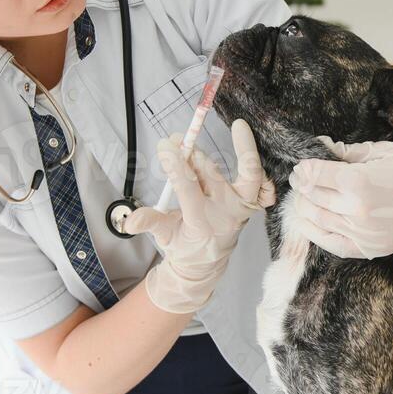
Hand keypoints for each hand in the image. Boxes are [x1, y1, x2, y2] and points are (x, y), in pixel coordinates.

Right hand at [123, 118, 275, 312]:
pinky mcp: (251, 203)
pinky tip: (245, 138)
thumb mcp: (164, 237)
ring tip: (225, 131)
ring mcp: (241, 207)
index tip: (165, 146)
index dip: (177, 164)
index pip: (188, 187)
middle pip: (212, 175)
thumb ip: (150, 223)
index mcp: (201, 222)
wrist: (205, 262)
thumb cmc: (183, 245)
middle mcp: (226, 213)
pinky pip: (262, 182)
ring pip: (246, 175)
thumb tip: (129, 221)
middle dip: (191, 154)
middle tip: (175, 139)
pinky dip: (258, 162)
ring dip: (237, 150)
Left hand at [287, 137, 392, 258]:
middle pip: (313, 198)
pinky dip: (316, 233)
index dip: (303, 170)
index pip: (314, 176)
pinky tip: (308, 223)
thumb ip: (346, 153)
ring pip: (318, 221)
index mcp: (359, 181)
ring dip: (304, 208)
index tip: (301, 167)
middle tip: (299, 180)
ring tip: (302, 199)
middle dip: (302, 187)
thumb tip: (321, 148)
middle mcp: (358, 210)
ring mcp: (363, 233)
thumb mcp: (381, 152)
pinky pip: (333, 244)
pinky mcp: (370, 248)